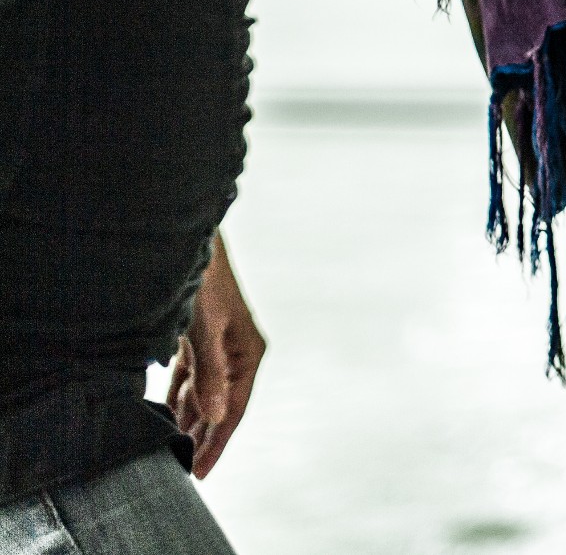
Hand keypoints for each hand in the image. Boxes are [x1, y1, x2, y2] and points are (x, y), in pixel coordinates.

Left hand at [169, 233, 263, 478]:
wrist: (192, 244)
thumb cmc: (205, 282)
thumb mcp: (205, 330)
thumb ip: (211, 372)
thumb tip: (219, 414)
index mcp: (248, 353)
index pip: (235, 409)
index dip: (217, 441)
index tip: (200, 471)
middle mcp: (237, 353)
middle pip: (220, 405)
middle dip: (202, 436)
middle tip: (181, 468)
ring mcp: (220, 345)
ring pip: (204, 393)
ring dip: (189, 419)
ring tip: (172, 447)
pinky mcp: (201, 337)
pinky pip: (192, 376)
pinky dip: (180, 395)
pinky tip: (167, 410)